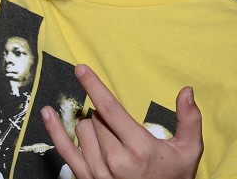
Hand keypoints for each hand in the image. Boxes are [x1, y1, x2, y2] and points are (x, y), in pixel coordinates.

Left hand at [42, 64, 202, 178]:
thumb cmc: (173, 178)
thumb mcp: (188, 151)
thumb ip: (189, 120)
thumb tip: (187, 91)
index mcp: (139, 149)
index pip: (110, 109)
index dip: (93, 86)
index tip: (81, 69)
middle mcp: (116, 161)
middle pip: (97, 118)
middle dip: (107, 116)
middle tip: (124, 132)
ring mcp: (98, 172)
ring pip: (82, 129)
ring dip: (93, 127)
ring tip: (112, 141)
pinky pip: (64, 150)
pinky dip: (54, 130)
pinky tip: (47, 113)